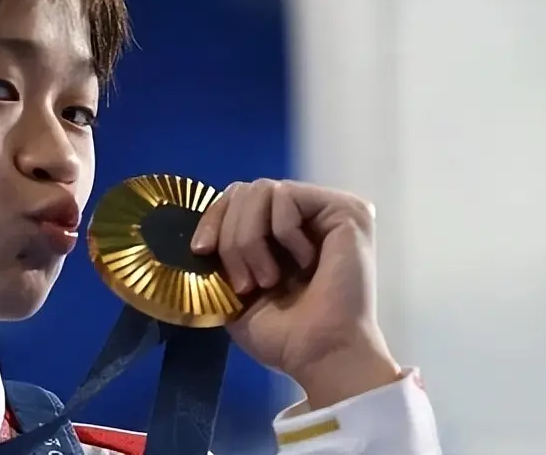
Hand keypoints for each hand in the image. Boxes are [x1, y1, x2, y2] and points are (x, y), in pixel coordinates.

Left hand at [190, 179, 400, 407]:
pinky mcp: (346, 209)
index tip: (201, 251)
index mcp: (278, 231)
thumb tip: (199, 232)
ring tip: (269, 279)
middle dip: (231, 236)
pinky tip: (306, 263)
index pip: (234, 198)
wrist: (318, 354)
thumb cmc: (281, 333)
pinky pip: (287, 196)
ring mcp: (325, 209)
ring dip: (251, 239)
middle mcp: (304, 214)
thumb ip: (220, 252)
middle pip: (244, 191)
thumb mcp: (232, 288)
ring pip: (261, 190)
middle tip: (246, 283)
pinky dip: (282, 232)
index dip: (212, 219)